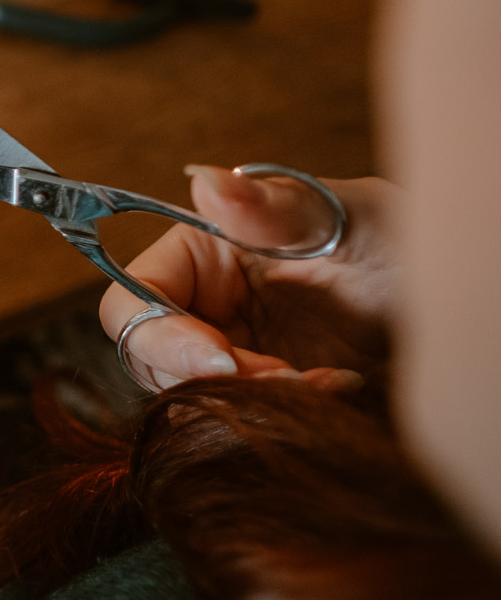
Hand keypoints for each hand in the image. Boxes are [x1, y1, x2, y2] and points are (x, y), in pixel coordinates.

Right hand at [99, 166, 399, 389]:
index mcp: (203, 251)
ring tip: (324, 380)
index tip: (221, 359)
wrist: (469, 308)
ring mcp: (230, 351)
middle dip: (210, 377)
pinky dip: (275, 415)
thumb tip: (204, 180)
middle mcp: (204, 303)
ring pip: (190, 396)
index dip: (160, 333)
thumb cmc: (415, 244)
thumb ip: (278, 208)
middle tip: (284, 377)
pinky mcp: (259, 394)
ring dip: (247, 400)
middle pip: (151, 358)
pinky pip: (234, 419)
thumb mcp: (358, 219)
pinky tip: (335, 388)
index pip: (134, 298)